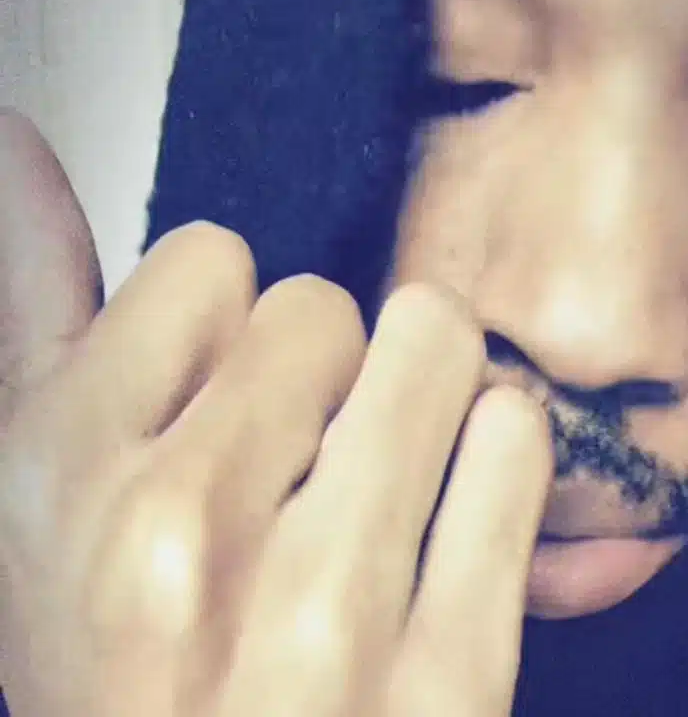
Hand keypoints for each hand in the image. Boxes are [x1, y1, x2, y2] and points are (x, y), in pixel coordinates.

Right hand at [0, 110, 552, 716]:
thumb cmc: (125, 670)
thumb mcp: (41, 493)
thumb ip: (34, 306)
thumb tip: (20, 145)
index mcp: (65, 479)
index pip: (207, 260)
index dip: (226, 330)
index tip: (223, 403)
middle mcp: (183, 537)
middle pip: (325, 303)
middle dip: (321, 369)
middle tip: (293, 468)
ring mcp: (326, 609)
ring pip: (432, 340)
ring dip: (419, 389)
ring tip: (377, 477)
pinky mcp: (452, 669)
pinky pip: (515, 439)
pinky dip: (496, 455)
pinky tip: (448, 521)